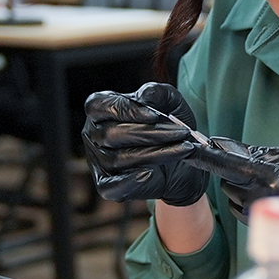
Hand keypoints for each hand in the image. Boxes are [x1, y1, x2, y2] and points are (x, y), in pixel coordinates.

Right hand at [82, 83, 210, 205]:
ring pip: (119, 159)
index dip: (124, 109)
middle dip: (150, 134)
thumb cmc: (170, 127)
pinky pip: (113, 186)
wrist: (182, 162)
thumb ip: (158, 92)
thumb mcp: (170, 103)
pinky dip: (132, 180)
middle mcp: (94, 135)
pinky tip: (153, 173)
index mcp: (101, 109)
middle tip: (181, 133)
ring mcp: (98, 161)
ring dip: (155, 154)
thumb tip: (144, 96)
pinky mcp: (106, 185)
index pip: (98, 105)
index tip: (154, 116)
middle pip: (112, 134)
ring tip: (184, 149)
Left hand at [207, 142, 278, 273]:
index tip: (191, 144)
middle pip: (228, 181)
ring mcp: (267, 220)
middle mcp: (263, 202)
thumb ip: (270, 153)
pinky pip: (248, 210)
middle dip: (233, 168)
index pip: (228, 164)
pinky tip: (276, 193)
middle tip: (258, 159)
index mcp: (271, 180)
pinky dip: (252, 198)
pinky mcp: (272, 230)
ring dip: (243, 185)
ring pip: (236, 198)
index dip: (207, 153)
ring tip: (275, 178)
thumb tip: (241, 149)